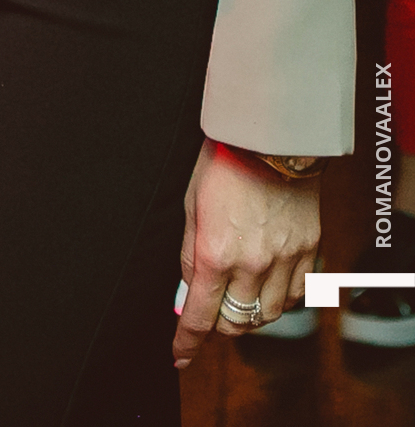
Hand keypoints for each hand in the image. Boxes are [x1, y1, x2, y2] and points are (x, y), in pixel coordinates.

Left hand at [173, 139, 319, 367]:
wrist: (271, 134)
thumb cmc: (224, 163)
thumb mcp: (191, 206)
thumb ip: (191, 255)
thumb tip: (188, 293)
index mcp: (216, 252)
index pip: (201, 316)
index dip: (187, 341)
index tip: (181, 355)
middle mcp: (253, 263)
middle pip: (236, 322)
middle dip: (218, 325)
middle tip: (210, 312)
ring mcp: (285, 258)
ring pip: (268, 315)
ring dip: (250, 314)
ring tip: (238, 296)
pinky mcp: (309, 250)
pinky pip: (295, 294)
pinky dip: (278, 298)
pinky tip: (266, 284)